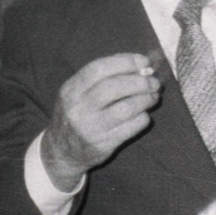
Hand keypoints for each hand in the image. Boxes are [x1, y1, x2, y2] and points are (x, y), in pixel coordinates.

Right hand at [41, 54, 159, 190]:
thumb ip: (105, 78)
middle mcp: (78, 108)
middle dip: (140, 81)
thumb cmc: (78, 115)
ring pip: (125, 108)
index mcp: (71, 90)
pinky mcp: (102, 145)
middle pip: (114, 87)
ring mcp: (89, 128)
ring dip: (146, 99)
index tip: (144, 61)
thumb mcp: (78, 94)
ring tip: (153, 97)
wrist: (61, 153)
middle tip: (154, 82)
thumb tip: (142, 65)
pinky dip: (143, 118)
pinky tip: (144, 115)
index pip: (98, 69)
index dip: (125, 62)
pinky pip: (131, 127)